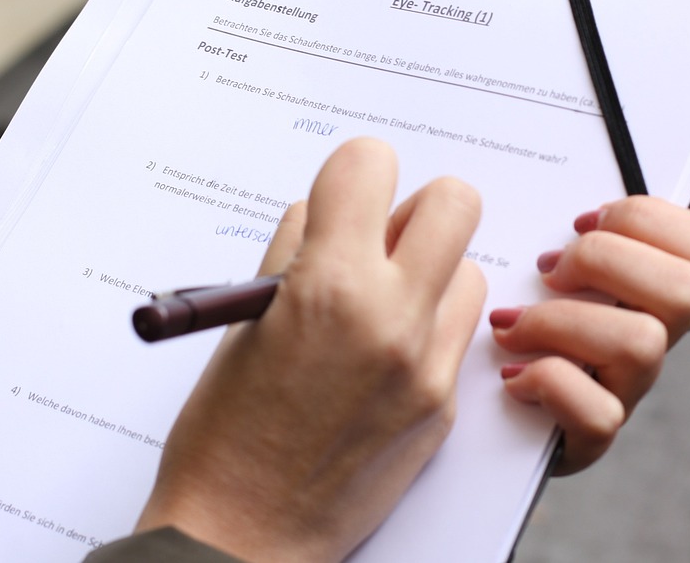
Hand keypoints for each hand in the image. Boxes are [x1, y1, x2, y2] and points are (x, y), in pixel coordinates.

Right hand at [136, 138, 485, 561]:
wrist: (244, 537)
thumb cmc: (223, 436)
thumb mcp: (243, 322)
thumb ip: (295, 254)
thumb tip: (327, 212)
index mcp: (326, 286)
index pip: (370, 164)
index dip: (351, 174)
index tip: (341, 199)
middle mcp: (389, 317)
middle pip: (454, 202)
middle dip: (415, 209)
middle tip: (379, 242)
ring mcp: (425, 366)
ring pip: (467, 269)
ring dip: (430, 274)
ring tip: (379, 308)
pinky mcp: (443, 406)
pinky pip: (456, 333)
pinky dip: (428, 328)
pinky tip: (384, 359)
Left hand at [490, 197, 689, 474]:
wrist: (486, 412)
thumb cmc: (515, 317)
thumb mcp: (547, 262)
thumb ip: (569, 228)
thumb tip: (564, 200)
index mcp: (652, 290)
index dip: (652, 221)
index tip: (584, 220)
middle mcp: (654, 339)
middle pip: (685, 289)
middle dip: (605, 260)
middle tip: (548, 269)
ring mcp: (627, 390)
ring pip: (642, 344)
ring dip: (561, 322)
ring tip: (511, 324)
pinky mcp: (592, 438)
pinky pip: (599, 413)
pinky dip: (546, 384)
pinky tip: (512, 375)